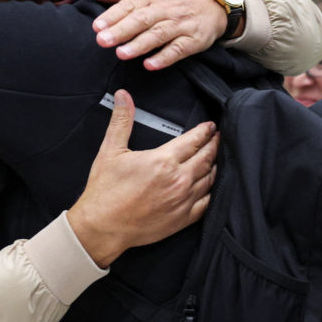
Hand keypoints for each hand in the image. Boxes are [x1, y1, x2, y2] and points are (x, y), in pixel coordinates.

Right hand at [65, 89, 217, 267]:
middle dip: (214, 145)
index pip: (193, 141)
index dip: (204, 131)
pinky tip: (210, 185)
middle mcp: (178, 180)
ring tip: (215, 158)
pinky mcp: (183, 219)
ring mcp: (183, 201)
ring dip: (215, 166)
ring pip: (210, 179)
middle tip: (218, 137)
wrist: (103, 226)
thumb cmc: (105, 190)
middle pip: (206, 158)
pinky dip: (212, 190)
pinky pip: (207, 202)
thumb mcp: (110, 150)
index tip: (210, 126)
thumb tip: (123, 95)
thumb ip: (121, 121)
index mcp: (162, 161)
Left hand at [88, 0, 227, 69]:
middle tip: (103, 41)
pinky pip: (179, 49)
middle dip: (121, 30)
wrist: (215, 1)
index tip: (96, 27)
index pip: (129, 5)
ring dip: (139, 44)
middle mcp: (165, 9)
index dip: (112, 16)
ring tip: (121, 54)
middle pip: (142, 19)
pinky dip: (164, 57)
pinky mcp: (194, 40)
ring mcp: (180, 25)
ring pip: (159, 34)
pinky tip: (150, 65)